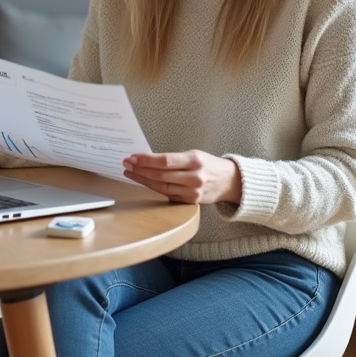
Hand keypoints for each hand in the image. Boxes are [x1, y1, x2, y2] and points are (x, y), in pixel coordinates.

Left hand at [123, 150, 241, 204]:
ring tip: (130, 172)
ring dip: (143, 179)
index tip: (132, 157)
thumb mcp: (194, 155)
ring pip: (161, 186)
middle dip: (140, 169)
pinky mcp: (190, 202)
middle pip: (161, 175)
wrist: (228, 181)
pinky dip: (153, 188)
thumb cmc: (208, 165)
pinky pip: (167, 194)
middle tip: (126, 164)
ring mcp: (192, 192)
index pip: (166, 161)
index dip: (147, 160)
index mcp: (195, 160)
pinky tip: (143, 182)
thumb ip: (174, 159)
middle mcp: (194, 177)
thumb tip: (147, 159)